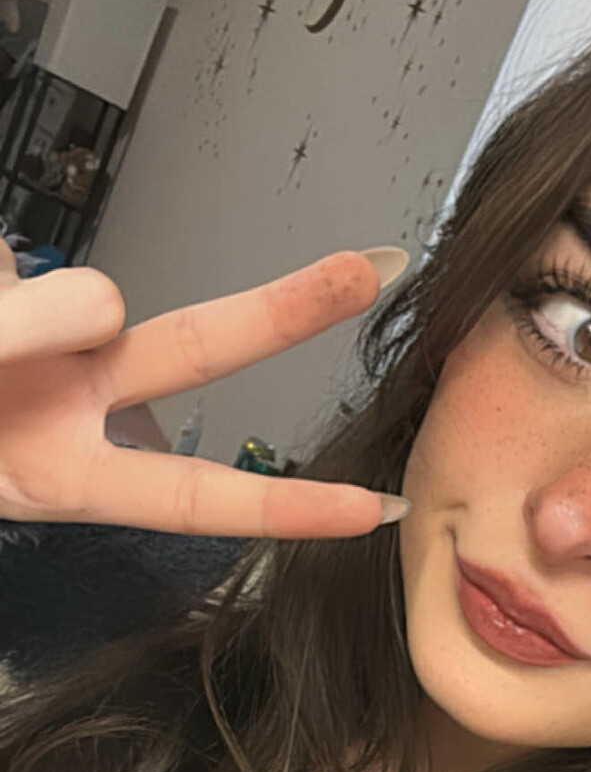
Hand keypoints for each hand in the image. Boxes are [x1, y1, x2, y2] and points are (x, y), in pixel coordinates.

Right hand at [0, 241, 409, 537]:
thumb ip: (21, 351)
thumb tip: (100, 302)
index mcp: (66, 474)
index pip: (191, 493)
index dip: (281, 507)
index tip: (372, 513)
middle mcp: (69, 400)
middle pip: (189, 348)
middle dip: (279, 308)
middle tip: (372, 267)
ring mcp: (39, 330)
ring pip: (73, 292)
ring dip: (21, 311)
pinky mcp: (5, 267)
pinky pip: (4, 258)